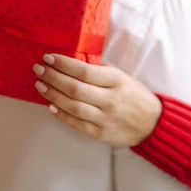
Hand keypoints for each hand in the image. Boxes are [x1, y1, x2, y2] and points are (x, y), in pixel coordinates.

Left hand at [33, 54, 162, 146]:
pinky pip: (76, 124)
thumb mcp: (122, 76)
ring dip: (52, 94)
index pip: (85, 71)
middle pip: (75, 88)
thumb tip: (74, 58)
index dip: (64, 64)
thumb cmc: (134, 95)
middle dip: (53, 77)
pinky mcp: (100, 134)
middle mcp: (110, 100)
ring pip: (73, 106)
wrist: (151, 123)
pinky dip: (61, 114)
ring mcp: (104, 118)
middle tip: (39, 69)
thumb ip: (100, 68)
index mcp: (116, 81)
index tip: (49, 57)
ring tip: (40, 84)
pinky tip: (50, 105)